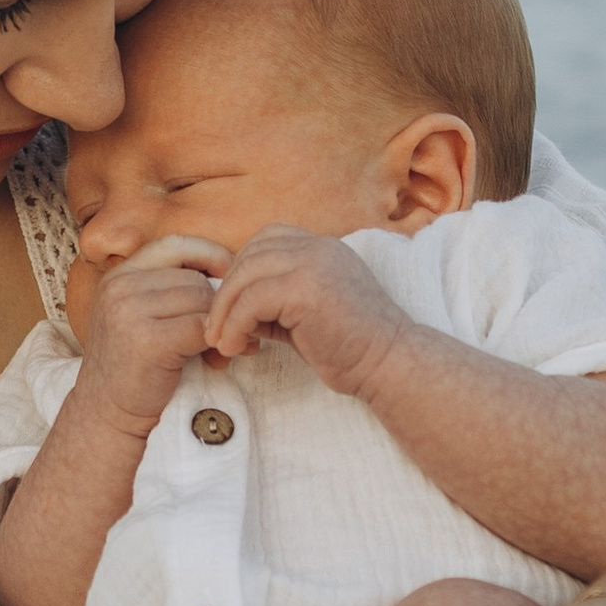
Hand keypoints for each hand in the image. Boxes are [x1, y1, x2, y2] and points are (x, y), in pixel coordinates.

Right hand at [72, 236, 227, 437]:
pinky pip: (200, 327)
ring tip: (217, 350)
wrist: (106, 414)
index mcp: (120, 274)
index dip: (209, 255)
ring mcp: (129, 311)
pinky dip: (216, 344)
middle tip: (222, 336)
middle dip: (217, 305)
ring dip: (218, 327)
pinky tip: (215, 360)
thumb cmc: (134, 366)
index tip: (229, 278)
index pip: (175, 244)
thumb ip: (171, 290)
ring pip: (201, 301)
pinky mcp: (146, 340)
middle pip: (195, 278)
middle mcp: (120, 286)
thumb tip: (233, 272)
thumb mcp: (140, 315)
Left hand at [202, 227, 408, 395]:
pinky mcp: (307, 290)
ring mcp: (314, 263)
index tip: (233, 309)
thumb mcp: (304, 316)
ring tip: (221, 342)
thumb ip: (272, 304)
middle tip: (216, 329)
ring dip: (225, 311)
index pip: (265, 241)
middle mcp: (318, 247)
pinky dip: (235, 325)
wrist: (389, 365)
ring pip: (245, 275)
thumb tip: (229, 310)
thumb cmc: (350, 348)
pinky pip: (251, 301)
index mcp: (322, 248)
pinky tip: (235, 347)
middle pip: (250, 255)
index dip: (241, 272)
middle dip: (226, 293)